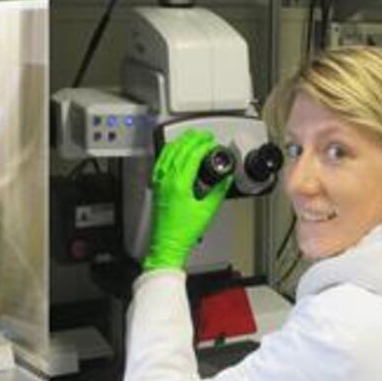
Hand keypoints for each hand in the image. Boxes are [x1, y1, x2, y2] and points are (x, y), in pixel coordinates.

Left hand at [143, 129, 232, 270]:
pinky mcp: (156, 187)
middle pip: (179, 150)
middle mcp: (166, 181)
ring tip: (190, 138)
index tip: (211, 142)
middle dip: (192, 139)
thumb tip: (225, 179)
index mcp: (179, 184)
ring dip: (180, 143)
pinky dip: (168, 153)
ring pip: (167, 154)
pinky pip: (160, 163)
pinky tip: (172, 151)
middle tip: (203, 135)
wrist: (166, 245)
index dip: (203, 145)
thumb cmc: (182, 233)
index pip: (192, 155)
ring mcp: (159, 183)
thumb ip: (218, 191)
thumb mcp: (207, 211)